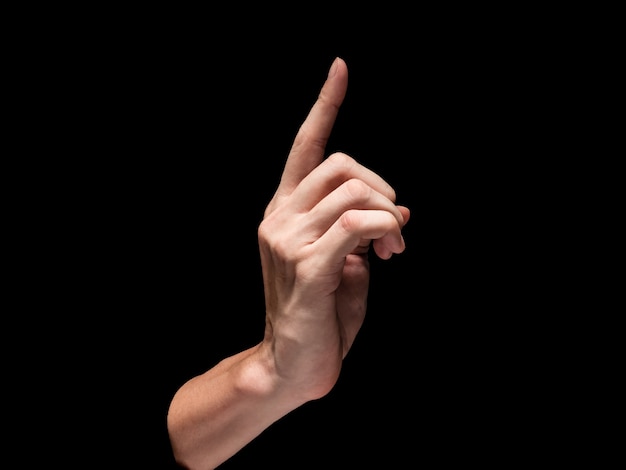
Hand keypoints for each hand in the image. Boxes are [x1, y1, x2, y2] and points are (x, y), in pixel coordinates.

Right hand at [258, 57, 410, 401]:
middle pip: (343, 165)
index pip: (306, 146)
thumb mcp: (346, 263)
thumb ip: (364, 230)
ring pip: (355, 193)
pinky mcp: (306, 265)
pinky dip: (386, 232)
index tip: (340, 68)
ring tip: (396, 250)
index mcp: (286, 210)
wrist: (293, 365)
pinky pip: (357, 225)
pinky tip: (389, 255)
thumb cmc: (321, 314)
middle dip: (383, 188)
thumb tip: (400, 207)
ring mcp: (287, 239)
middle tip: (398, 228)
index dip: (325, 105)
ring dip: (391, 216)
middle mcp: (280, 216)